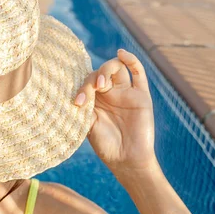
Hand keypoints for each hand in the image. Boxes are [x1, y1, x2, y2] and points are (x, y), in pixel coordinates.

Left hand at [74, 49, 156, 172]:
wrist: (127, 160)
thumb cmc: (106, 145)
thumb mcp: (89, 126)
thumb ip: (84, 107)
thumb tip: (73, 92)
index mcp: (94, 100)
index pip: (86, 82)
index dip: (81, 87)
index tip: (77, 102)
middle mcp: (109, 94)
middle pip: (99, 73)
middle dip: (91, 81)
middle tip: (87, 96)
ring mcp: (125, 93)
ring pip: (116, 68)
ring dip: (106, 70)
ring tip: (101, 86)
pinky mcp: (141, 95)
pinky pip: (138, 72)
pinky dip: (131, 59)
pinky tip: (121, 53)